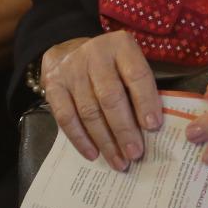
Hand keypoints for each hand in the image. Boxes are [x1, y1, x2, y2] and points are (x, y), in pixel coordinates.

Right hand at [41, 33, 162, 170]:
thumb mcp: (128, 63)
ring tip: (118, 161)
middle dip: (124, 129)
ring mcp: (71, 70)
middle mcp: (94, 54)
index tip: (153, 126)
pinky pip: (66, 118)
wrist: (68, 50)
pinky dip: (80, 139)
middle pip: (111, 97)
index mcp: (121, 46)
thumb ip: (139, 87)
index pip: (136, 75)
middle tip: (135, 153)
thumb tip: (151, 128)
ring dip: (105, 140)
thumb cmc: (110, 64)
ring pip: (89, 111)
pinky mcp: (53, 86)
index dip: (146, 101)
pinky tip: (93, 154)